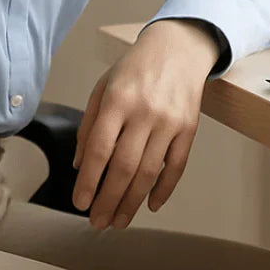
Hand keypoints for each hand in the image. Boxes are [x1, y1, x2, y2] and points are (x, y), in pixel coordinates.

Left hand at [72, 19, 220, 229]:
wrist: (178, 47)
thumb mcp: (102, 88)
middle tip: (97, 222)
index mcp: (117, 100)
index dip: (88, 180)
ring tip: (118, 221)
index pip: (99, 149)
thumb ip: (89, 125)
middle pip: (124, 167)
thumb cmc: (134, 69)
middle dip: (108, 200)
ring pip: (149, 172)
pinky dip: (164, 189)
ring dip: (132, 201)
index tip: (79, 202)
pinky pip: (177, 166)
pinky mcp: (189, 129)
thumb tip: (80, 165)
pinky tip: (150, 205)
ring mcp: (169, 122)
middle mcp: (144, 112)